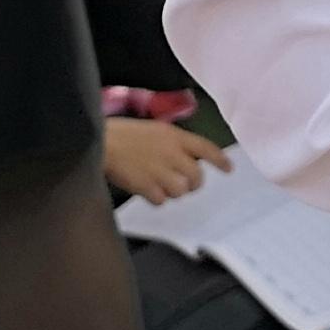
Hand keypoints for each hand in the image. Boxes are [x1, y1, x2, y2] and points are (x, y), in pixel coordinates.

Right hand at [101, 117, 229, 203]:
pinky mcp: (146, 185)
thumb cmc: (124, 133)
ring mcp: (159, 170)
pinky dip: (156, 199)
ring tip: (162, 186)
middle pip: (196, 176)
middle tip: (186, 185)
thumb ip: (173, 143)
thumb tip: (186, 159)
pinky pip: (162, 200)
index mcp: (175, 135)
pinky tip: (148, 191)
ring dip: (174, 192)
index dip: (220, 160)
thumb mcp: (155, 130)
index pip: (206, 148)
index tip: (229, 169)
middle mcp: (172, 153)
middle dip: (193, 184)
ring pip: (181, 190)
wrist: (101, 141)